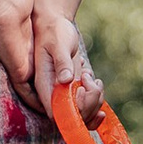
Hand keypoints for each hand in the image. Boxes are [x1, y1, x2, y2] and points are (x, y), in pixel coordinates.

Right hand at [31, 0, 102, 120]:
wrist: (55, 25)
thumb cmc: (55, 33)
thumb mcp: (59, 44)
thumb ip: (62, 61)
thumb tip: (66, 80)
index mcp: (45, 86)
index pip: (56, 114)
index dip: (73, 110)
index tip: (82, 89)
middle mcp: (53, 94)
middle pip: (73, 118)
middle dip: (89, 104)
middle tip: (91, 81)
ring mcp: (64, 94)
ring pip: (84, 114)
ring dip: (96, 100)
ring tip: (95, 80)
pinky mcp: (74, 90)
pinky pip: (87, 106)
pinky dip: (97, 99)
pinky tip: (97, 83)